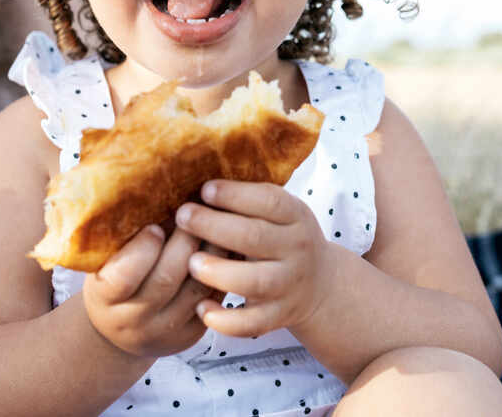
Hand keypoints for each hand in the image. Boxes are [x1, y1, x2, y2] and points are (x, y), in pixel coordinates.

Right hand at [82, 224, 217, 357]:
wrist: (121, 330)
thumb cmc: (113, 281)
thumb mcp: (104, 263)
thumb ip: (122, 239)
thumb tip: (154, 192)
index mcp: (104, 299)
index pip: (123, 277)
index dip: (142, 249)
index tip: (154, 226)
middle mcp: (133, 320)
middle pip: (166, 279)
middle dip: (185, 241)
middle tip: (196, 212)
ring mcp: (165, 332)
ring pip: (197, 289)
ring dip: (212, 252)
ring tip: (219, 222)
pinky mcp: (192, 333)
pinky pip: (214, 298)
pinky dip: (223, 270)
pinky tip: (227, 246)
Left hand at [176, 180, 333, 337]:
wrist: (319, 285)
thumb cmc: (282, 238)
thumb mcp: (279, 213)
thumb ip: (248, 201)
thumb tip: (195, 178)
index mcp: (295, 216)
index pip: (269, 201)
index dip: (235, 194)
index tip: (204, 189)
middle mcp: (296, 248)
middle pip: (256, 237)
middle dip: (215, 226)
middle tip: (182, 216)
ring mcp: (289, 285)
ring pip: (255, 282)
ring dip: (220, 273)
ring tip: (191, 263)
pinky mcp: (279, 315)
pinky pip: (253, 323)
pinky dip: (226, 321)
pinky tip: (201, 310)